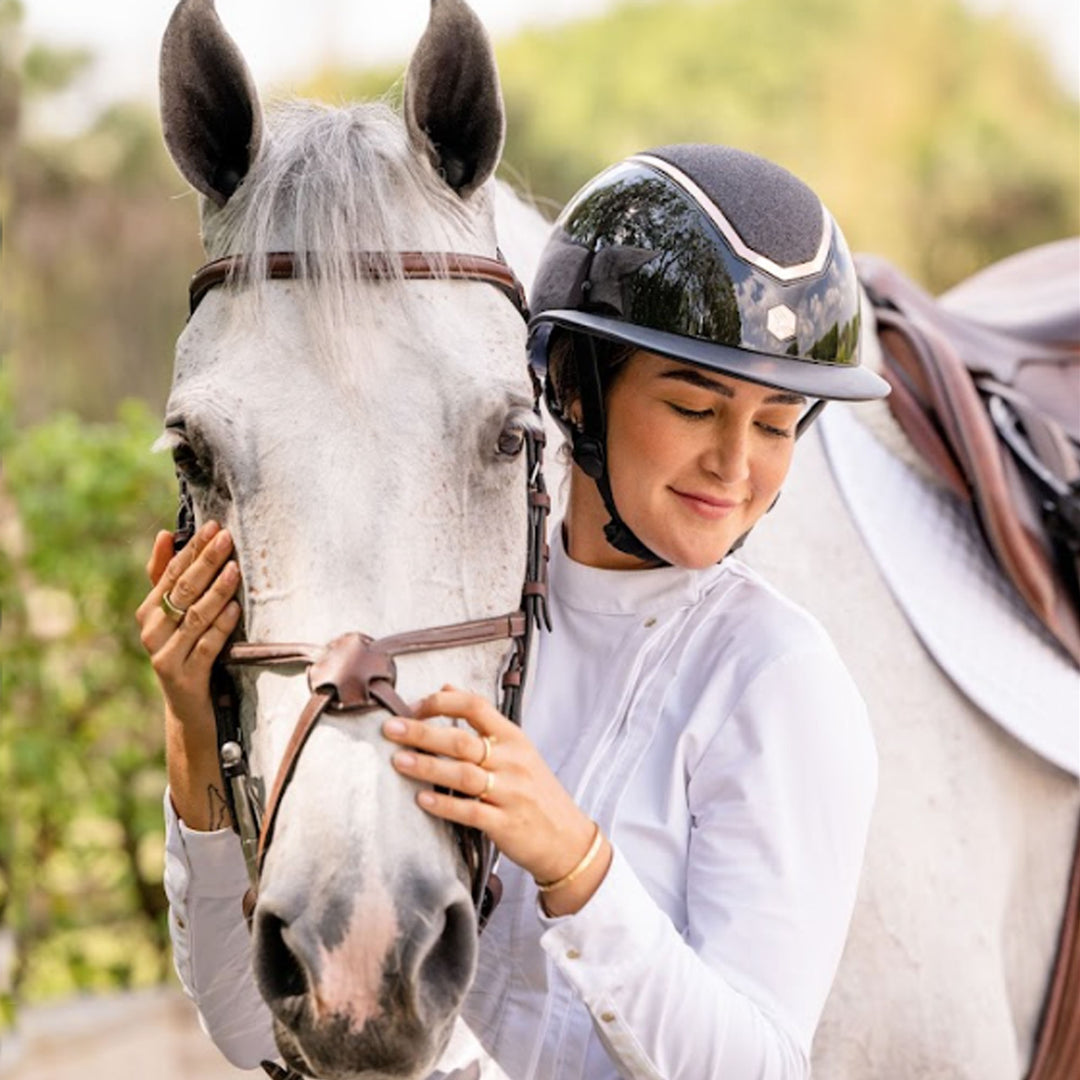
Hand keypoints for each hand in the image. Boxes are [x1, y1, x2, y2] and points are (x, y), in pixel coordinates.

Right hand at [135, 520, 240, 725]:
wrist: (188, 707)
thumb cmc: (186, 649)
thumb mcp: (175, 615)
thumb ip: (167, 576)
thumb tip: (165, 534)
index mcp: (148, 611)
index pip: (170, 572)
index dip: (192, 548)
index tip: (214, 526)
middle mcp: (152, 632)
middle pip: (183, 590)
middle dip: (206, 562)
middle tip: (227, 538)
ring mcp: (167, 655)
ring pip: (195, 617)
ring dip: (216, 591)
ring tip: (234, 569)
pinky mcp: (185, 677)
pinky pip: (207, 646)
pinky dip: (221, 626)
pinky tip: (236, 608)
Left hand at [382, 687, 611, 914]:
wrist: (567, 839)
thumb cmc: (536, 791)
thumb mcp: (517, 749)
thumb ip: (481, 720)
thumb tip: (446, 687)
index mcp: (514, 738)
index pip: (476, 706)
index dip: (442, 703)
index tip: (414, 708)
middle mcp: (512, 761)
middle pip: (462, 740)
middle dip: (422, 733)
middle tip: (391, 729)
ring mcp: (510, 793)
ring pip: (462, 774)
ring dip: (427, 767)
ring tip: (398, 761)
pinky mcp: (504, 824)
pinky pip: (470, 812)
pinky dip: (444, 805)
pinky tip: (422, 799)